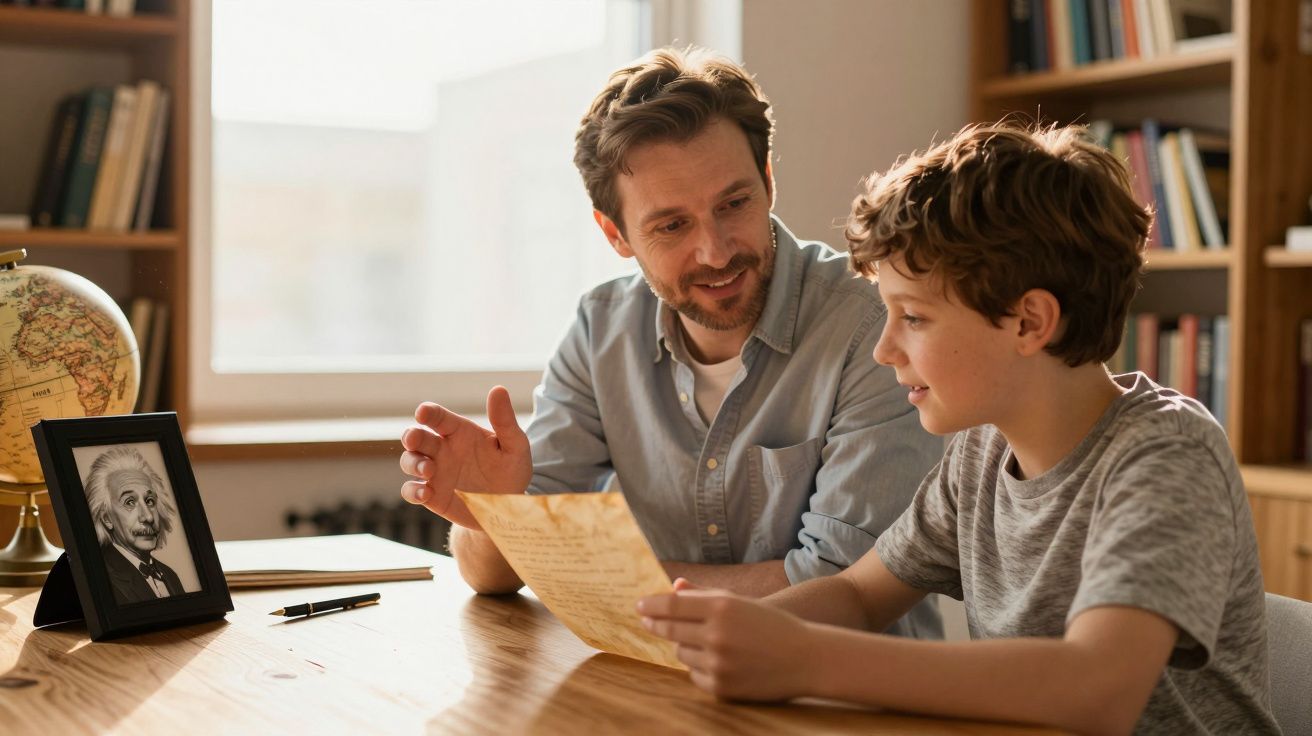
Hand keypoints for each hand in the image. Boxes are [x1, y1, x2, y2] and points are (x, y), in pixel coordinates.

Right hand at [399, 386, 531, 528]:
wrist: (510, 507)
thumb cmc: (512, 469)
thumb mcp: (515, 445)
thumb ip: (505, 420)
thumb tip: (498, 389)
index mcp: (459, 432)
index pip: (438, 417)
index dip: (428, 412)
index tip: (423, 412)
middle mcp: (442, 449)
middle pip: (416, 437)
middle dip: (411, 436)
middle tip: (415, 439)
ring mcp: (434, 473)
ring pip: (409, 461)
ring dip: (413, 463)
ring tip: (429, 469)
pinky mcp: (432, 496)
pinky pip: (411, 491)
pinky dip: (412, 491)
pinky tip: (426, 494)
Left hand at [637, 588, 813, 701]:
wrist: (806, 659)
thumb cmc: (771, 625)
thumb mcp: (740, 602)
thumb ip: (704, 595)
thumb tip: (673, 587)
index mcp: (722, 607)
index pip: (672, 605)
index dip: (652, 605)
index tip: (639, 606)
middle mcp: (717, 634)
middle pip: (671, 629)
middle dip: (656, 624)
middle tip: (647, 620)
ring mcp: (718, 662)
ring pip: (682, 652)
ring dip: (686, 645)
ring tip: (707, 641)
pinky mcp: (721, 686)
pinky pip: (694, 674)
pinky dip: (700, 667)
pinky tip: (719, 661)